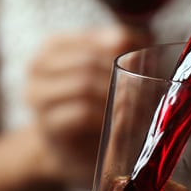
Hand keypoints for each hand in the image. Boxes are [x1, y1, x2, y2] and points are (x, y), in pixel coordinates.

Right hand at [26, 26, 150, 187]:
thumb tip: (146, 47)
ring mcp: (38, 96)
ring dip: (117, 98)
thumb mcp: (109, 78)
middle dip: (125, 78)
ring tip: (139, 109)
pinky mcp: (48, 125)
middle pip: (91, 62)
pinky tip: (120, 122)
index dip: (134, 54)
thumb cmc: (95, 109)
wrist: (71, 152)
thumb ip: (125, 59)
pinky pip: (82, 113)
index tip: (152, 65)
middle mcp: (39, 66)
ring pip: (84, 85)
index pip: (103, 38)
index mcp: (55, 46)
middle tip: (150, 94)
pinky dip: (107, 116)